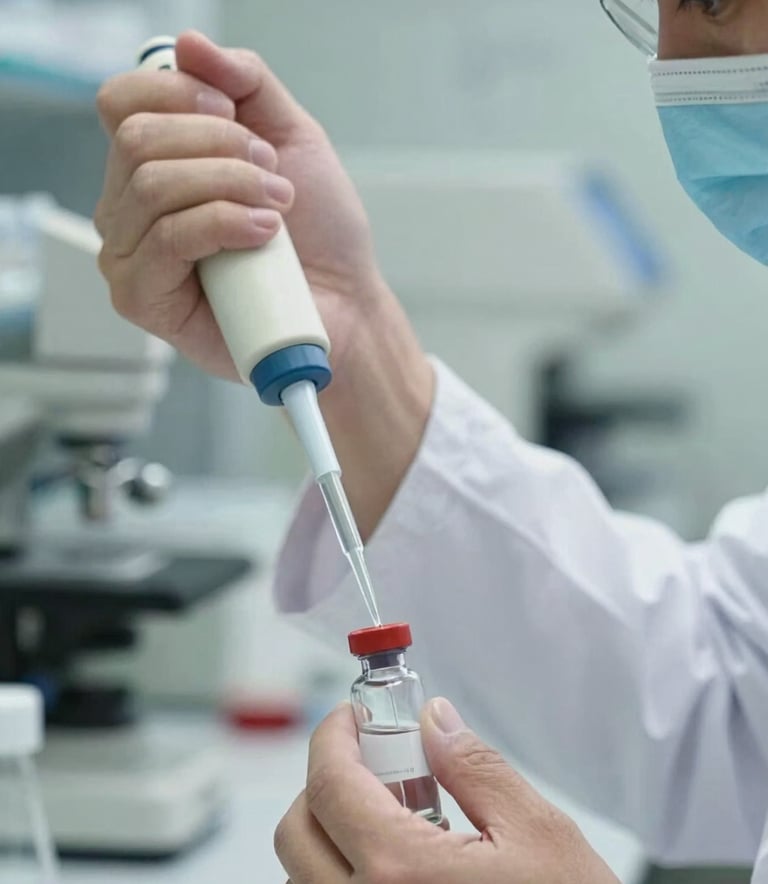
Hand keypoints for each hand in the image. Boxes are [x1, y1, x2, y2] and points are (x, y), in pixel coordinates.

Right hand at [95, 30, 432, 537]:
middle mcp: (130, 208)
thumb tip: (187, 45)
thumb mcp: (291, 138)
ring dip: (232, 185)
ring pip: (153, 185)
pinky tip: (263, 236)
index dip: (178, 93)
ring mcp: (131, 256)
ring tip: (277, 210)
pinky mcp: (144, 300)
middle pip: (138, 140)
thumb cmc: (318, 233)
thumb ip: (246, 83)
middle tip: (274, 176)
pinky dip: (225, 224)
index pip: (122, 102)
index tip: (237, 112)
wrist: (345, 302)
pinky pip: (169, 239)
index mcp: (154, 165)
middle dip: (221, 146)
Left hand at [275, 700, 618, 882]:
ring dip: (332, 834)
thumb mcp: (539, 834)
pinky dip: (344, 875)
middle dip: (326, 782)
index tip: (350, 717)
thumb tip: (433, 720)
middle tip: (374, 764)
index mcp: (403, 874)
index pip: (330, 784)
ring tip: (396, 822)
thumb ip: (474, 768)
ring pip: (304, 876)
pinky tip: (400, 867)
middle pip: (296, 832)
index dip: (333, 736)